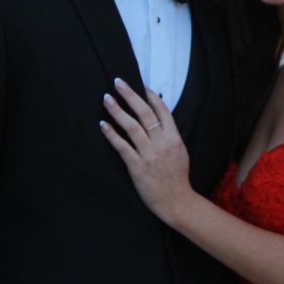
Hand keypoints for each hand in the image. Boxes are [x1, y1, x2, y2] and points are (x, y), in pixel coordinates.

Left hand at [100, 79, 193, 224]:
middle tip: (118, 82)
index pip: (162, 111)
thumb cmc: (177, 178)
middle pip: (145, 113)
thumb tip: (158, 120)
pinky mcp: (137, 167)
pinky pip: (122, 147)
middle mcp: (162, 143)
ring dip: (117, 110)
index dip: (150, 96)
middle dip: (130, 95)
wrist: (176, 201)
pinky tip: (103, 125)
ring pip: (132, 127)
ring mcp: (149, 155)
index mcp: (174, 138)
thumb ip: (170, 136)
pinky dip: (112, 134)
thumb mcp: (180, 152)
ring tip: (106, 98)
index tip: (140, 84)